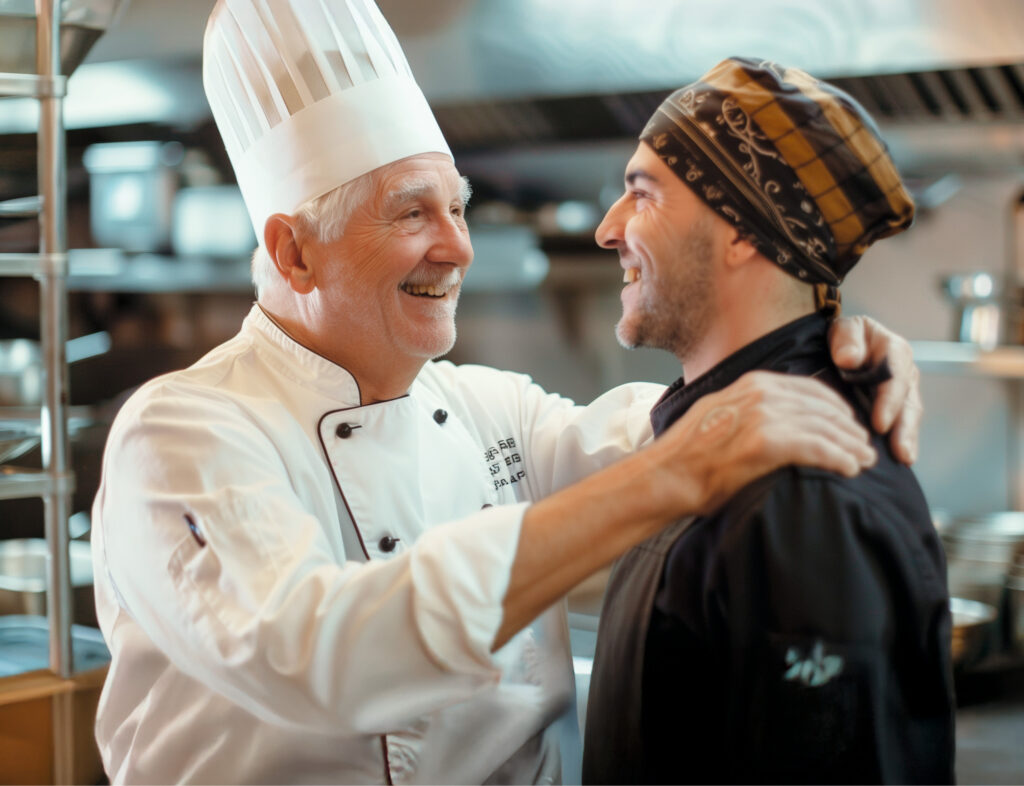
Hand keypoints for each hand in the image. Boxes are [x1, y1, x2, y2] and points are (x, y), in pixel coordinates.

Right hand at [650, 371, 876, 515]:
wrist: (668, 474)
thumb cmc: (689, 456)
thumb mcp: (721, 415)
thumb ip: (751, 410)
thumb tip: (776, 421)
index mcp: (752, 383)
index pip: (810, 389)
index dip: (837, 407)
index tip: (850, 424)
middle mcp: (761, 394)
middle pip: (823, 407)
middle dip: (849, 428)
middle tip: (865, 446)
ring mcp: (764, 416)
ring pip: (825, 428)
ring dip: (851, 446)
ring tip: (865, 461)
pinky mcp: (766, 443)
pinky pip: (817, 448)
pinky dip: (839, 459)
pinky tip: (850, 469)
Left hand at [828, 315, 920, 463]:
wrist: (844, 344)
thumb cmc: (845, 336)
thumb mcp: (845, 329)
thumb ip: (848, 340)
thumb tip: (848, 359)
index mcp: (895, 351)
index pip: (895, 378)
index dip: (889, 402)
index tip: (879, 423)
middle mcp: (904, 373)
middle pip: (908, 402)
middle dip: (904, 428)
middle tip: (901, 452)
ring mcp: (902, 392)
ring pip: (908, 416)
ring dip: (907, 438)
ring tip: (905, 458)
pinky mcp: (896, 407)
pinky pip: (901, 424)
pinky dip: (902, 440)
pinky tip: (901, 459)